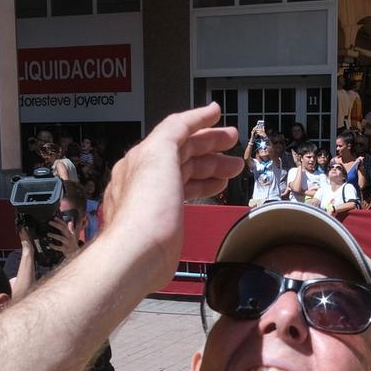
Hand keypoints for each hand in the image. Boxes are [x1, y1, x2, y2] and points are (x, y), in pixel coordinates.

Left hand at [48, 218, 82, 259]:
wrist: (75, 254)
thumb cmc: (72, 244)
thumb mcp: (73, 236)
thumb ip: (71, 229)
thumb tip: (70, 222)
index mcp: (70, 233)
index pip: (65, 225)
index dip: (60, 221)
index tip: (54, 217)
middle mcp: (69, 237)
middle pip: (63, 229)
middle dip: (56, 225)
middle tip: (49, 222)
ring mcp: (67, 243)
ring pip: (61, 238)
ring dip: (54, 235)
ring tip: (48, 234)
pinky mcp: (65, 249)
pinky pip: (59, 247)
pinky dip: (54, 246)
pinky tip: (49, 244)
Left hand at [97, 104, 241, 292]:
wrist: (138, 255)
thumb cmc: (145, 210)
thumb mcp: (159, 153)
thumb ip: (176, 129)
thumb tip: (197, 115)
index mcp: (143, 157)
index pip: (175, 131)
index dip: (199, 122)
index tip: (217, 115)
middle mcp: (145, 177)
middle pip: (182, 153)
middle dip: (211, 147)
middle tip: (233, 144)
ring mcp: (153, 200)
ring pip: (185, 175)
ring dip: (211, 168)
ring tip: (232, 170)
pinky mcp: (162, 222)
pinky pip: (185, 196)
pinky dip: (202, 189)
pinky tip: (213, 190)